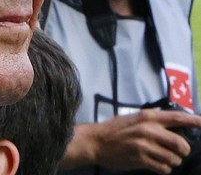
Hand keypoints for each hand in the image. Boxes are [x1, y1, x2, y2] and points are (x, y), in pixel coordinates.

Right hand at [62, 109, 200, 173]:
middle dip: (183, 151)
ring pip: (174, 158)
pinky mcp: (140, 159)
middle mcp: (148, 130)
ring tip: (164, 159)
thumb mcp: (134, 118)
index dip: (195, 121)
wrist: (95, 141)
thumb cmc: (115, 130)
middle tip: (178, 152)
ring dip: (173, 161)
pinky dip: (164, 169)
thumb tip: (175, 124)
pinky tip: (157, 165)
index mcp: (148, 117)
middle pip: (181, 144)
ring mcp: (144, 145)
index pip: (178, 118)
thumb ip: (152, 120)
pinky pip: (163, 168)